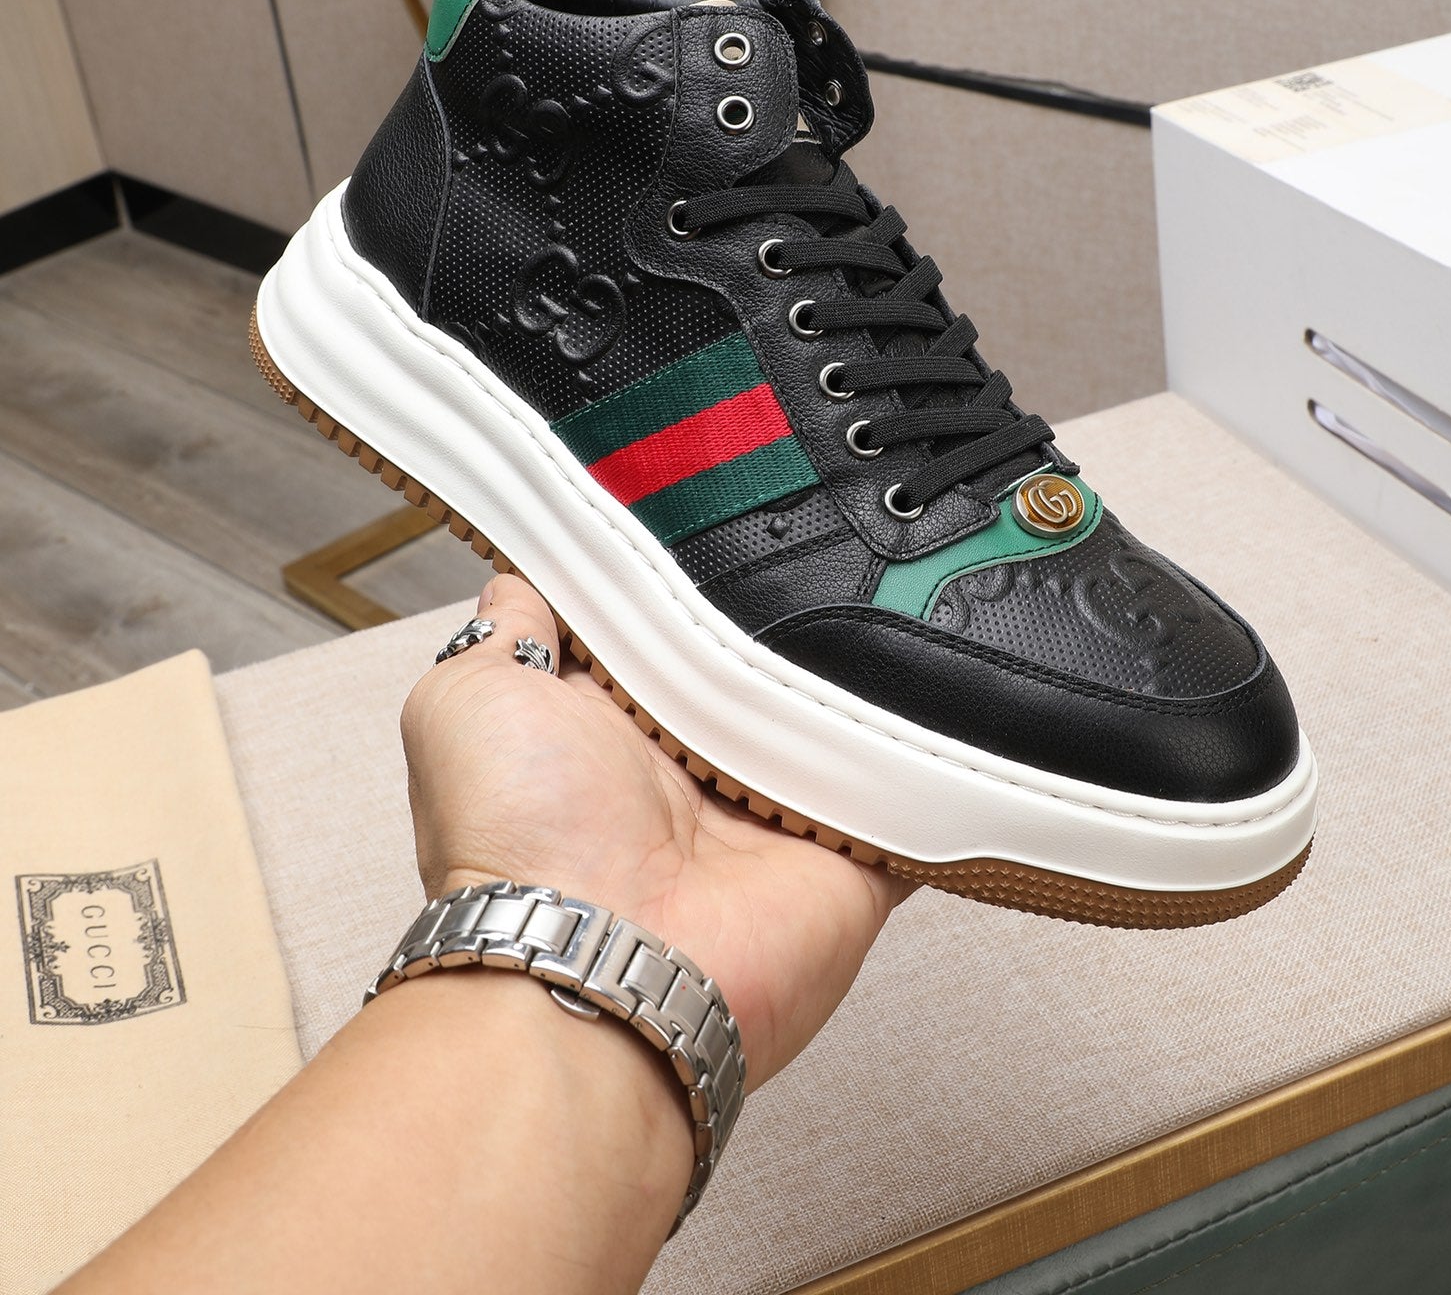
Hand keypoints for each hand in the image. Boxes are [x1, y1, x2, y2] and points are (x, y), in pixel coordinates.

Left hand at [400, 574, 910, 1088]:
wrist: (597, 969)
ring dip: (866, 665)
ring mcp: (782, 807)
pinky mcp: (856, 850)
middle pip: (765, 659)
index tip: (724, 506)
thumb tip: (528, 578)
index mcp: (617, 721)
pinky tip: (957, 692)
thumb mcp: (467, 701)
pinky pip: (917, 789)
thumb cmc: (516, 840)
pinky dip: (938, 751)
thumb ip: (506, 630)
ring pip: (845, 710)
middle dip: (787, 607)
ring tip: (897, 583)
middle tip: (822, 535)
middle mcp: (700, 763)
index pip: (668, 626)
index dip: (689, 573)